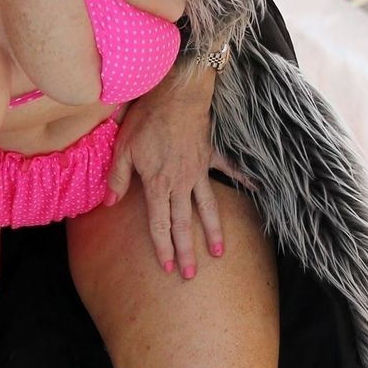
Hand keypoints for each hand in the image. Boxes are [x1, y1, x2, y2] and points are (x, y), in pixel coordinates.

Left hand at [102, 77, 238, 280]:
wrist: (177, 91)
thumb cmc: (147, 117)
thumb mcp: (123, 147)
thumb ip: (117, 178)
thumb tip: (109, 203)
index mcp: (159, 184)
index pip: (159, 223)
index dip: (162, 246)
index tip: (167, 267)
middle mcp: (182, 183)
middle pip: (183, 223)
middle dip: (186, 251)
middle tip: (190, 275)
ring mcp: (199, 170)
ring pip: (207, 207)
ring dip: (212, 231)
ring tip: (218, 252)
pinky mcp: (210, 154)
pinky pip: (230, 169)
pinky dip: (244, 179)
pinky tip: (258, 189)